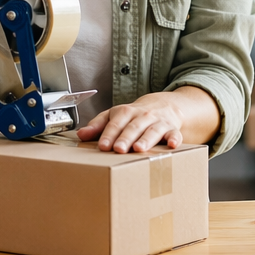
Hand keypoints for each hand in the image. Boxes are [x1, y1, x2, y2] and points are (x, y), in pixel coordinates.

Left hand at [76, 86, 220, 153]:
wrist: (163, 105)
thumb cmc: (134, 115)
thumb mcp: (114, 116)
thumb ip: (97, 126)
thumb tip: (80, 135)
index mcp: (125, 112)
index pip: (115, 123)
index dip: (108, 134)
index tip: (102, 146)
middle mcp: (142, 116)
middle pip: (133, 127)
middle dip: (125, 138)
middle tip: (119, 149)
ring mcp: (158, 122)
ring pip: (152, 130)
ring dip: (146, 139)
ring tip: (139, 148)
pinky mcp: (172, 129)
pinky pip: (174, 134)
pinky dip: (174, 138)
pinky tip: (172, 145)